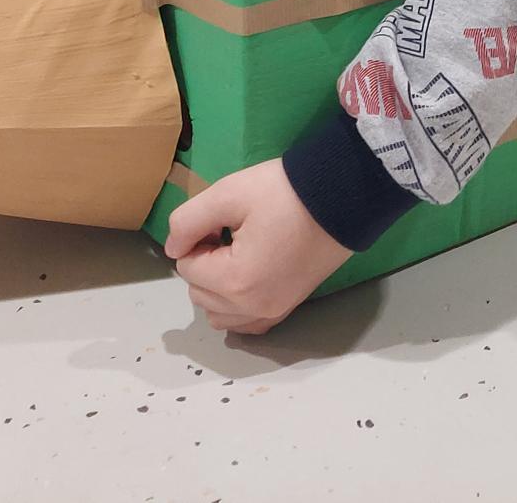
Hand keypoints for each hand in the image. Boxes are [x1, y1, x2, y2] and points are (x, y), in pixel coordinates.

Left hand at [163, 159, 352, 335]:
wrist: (342, 196)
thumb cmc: (285, 193)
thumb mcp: (229, 192)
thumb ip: (188, 221)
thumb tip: (173, 248)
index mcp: (236, 281)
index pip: (186, 267)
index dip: (197, 239)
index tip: (221, 220)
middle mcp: (252, 307)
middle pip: (199, 293)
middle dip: (204, 263)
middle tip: (229, 232)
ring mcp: (272, 312)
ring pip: (217, 315)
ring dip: (215, 288)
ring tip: (238, 253)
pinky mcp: (287, 309)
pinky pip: (245, 324)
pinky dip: (236, 306)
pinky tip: (247, 277)